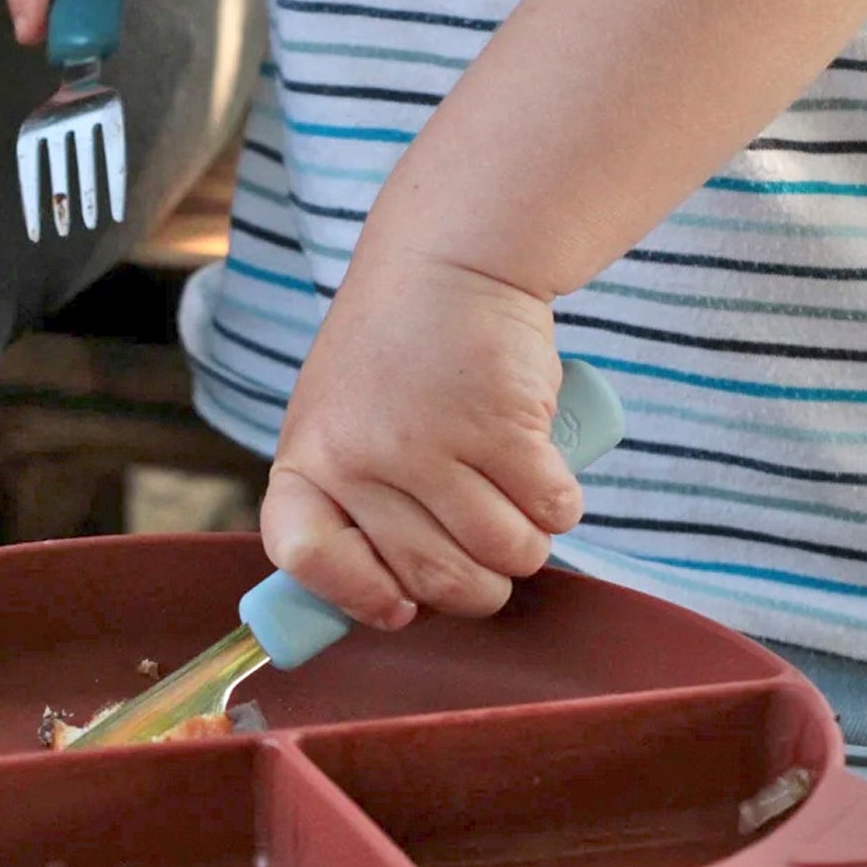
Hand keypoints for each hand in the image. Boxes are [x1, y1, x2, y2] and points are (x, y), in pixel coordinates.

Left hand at [259, 252, 584, 628]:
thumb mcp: (341, 425)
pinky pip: (550, 511)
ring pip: (504, 554)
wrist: (449, 260)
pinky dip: (560, 503)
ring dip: (527, 544)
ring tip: (519, 503)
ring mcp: (429, 441)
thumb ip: (355, 505)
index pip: (306, 559)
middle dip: (479, 586)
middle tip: (490, 556)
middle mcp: (358, 457)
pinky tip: (545, 469)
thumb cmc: (397, 359)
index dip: (359, 596)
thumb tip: (395, 606)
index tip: (398, 606)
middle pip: (433, 580)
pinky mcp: (502, 424)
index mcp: (307, 461)